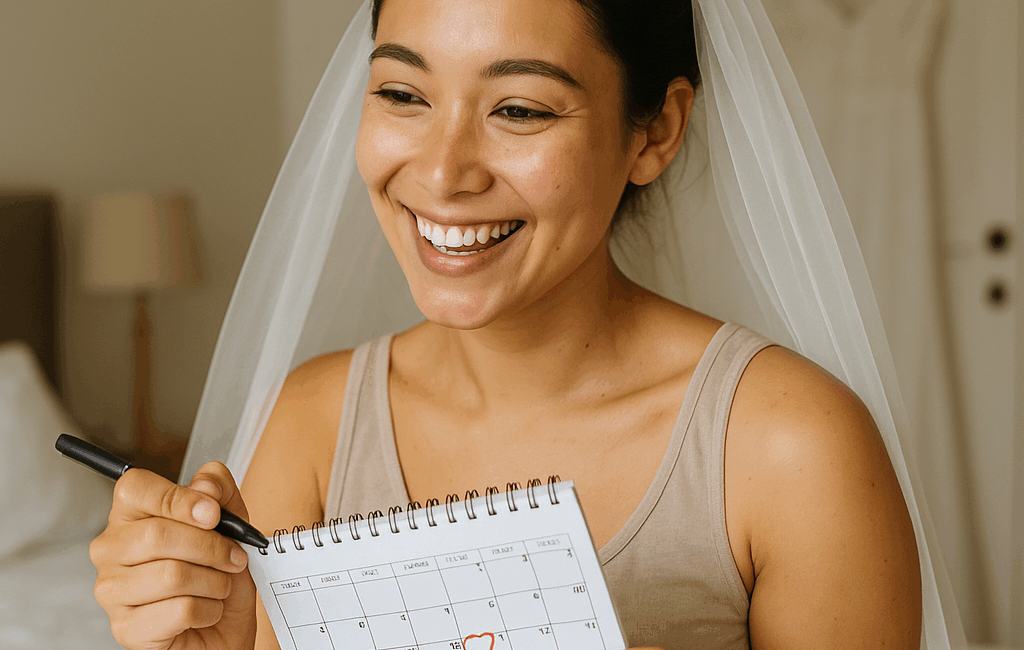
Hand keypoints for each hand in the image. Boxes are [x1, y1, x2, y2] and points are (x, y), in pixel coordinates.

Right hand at [89, 462, 257, 649]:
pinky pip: (180, 609)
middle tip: (233, 558)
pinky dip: (209, 609)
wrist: (224, 629)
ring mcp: (112, 591)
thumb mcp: (232, 522)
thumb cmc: (219, 574)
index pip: (135, 488)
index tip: (213, 514)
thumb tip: (205, 485)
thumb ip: (220, 489)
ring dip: (214, 581)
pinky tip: (205, 611)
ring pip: (172, 574)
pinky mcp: (126, 629)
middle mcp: (111, 550)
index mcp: (130, 515)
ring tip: (218, 586)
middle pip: (159, 534)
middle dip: (211, 547)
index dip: (179, 498)